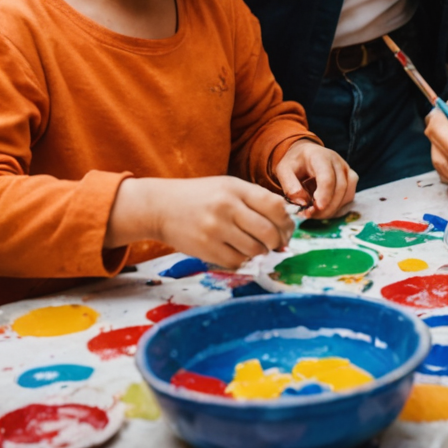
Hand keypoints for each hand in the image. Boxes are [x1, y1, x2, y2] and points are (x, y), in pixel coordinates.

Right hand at [110, 175, 293, 267]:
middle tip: (276, 244)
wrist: (160, 207)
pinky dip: (242, 260)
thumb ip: (255, 199)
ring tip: (255, 246)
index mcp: (236, 189)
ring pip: (255, 249)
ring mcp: (215, 229)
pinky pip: (237, 261)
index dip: (287, 222)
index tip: (287, 229)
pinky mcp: (206, 249)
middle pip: (268, 232)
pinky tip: (238, 251)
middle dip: (278, 241)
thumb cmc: (200, 196)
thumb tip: (285, 222)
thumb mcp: (228, 187)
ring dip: (260, 252)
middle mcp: (226, 208)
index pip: (276, 206)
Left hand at [274, 139, 356, 217]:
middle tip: (310, 215)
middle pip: (340, 187)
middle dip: (326, 206)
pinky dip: (337, 207)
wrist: (305, 155)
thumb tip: (303, 204)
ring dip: (332, 209)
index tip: (315, 209)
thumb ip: (290, 187)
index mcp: (319, 156)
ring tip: (314, 213)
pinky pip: (349, 196)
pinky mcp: (350, 178)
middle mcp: (337, 161)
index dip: (324, 195)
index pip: (327, 177)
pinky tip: (324, 209)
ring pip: (347, 193)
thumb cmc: (294, 163)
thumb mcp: (283, 171)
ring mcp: (346, 169)